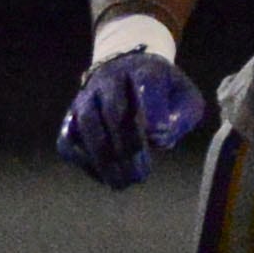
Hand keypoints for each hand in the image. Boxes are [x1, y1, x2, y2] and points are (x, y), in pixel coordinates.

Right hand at [57, 50, 207, 188]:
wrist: (127, 72)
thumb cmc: (162, 92)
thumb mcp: (185, 98)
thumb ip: (182, 117)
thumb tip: (159, 139)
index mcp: (144, 70)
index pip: (147, 83)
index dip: (153, 110)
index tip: (160, 135)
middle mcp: (110, 80)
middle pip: (113, 110)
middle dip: (128, 146)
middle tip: (142, 175)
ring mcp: (87, 98)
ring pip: (87, 125)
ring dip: (104, 158)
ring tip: (122, 183)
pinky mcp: (72, 117)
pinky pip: (68, 141)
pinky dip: (84, 162)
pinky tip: (104, 176)